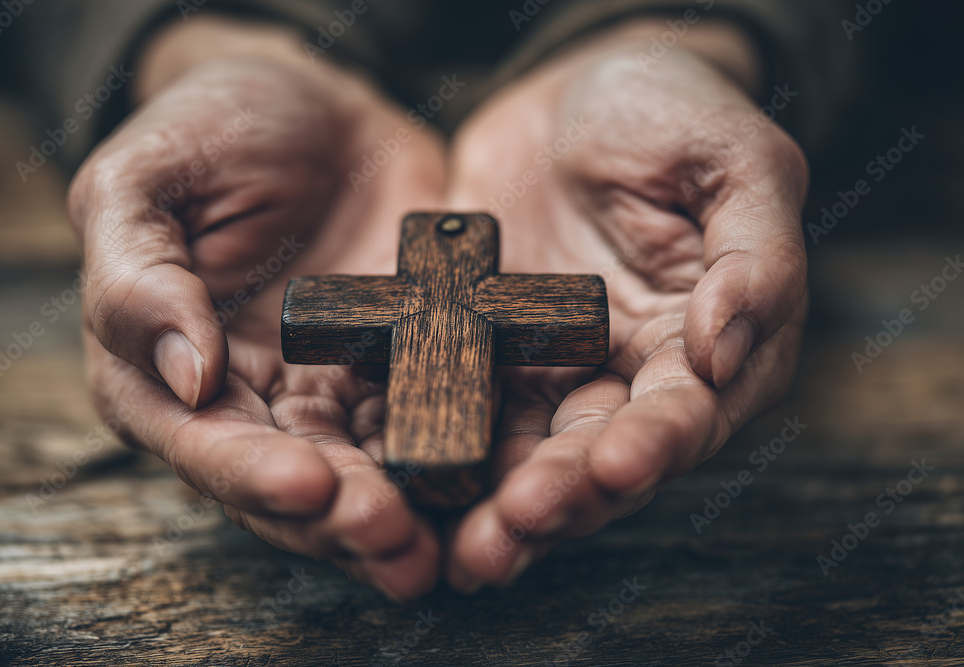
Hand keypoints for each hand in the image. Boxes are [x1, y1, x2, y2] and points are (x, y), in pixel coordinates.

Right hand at [68, 18, 446, 599]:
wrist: (312, 106)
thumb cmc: (209, 129)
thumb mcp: (143, 180)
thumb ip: (141, 277)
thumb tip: (187, 379)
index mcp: (165, 372)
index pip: (203, 443)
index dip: (251, 474)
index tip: (307, 487)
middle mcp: (247, 401)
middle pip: (289, 483)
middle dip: (339, 519)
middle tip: (393, 540)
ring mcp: (327, 392)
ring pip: (361, 475)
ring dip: (398, 518)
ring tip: (439, 549)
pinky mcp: (396, 371)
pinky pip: (422, 424)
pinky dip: (448, 462)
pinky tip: (485, 490)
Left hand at [442, 20, 808, 590]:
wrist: (575, 92)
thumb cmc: (673, 110)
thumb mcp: (737, 159)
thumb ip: (754, 254)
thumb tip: (726, 350)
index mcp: (708, 343)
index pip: (688, 412)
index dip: (654, 446)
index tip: (614, 468)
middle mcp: (633, 377)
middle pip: (602, 457)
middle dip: (565, 497)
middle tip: (516, 527)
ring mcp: (558, 374)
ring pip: (533, 455)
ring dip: (503, 505)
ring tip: (468, 549)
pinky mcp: (492, 357)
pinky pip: (469, 411)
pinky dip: (449, 451)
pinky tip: (414, 488)